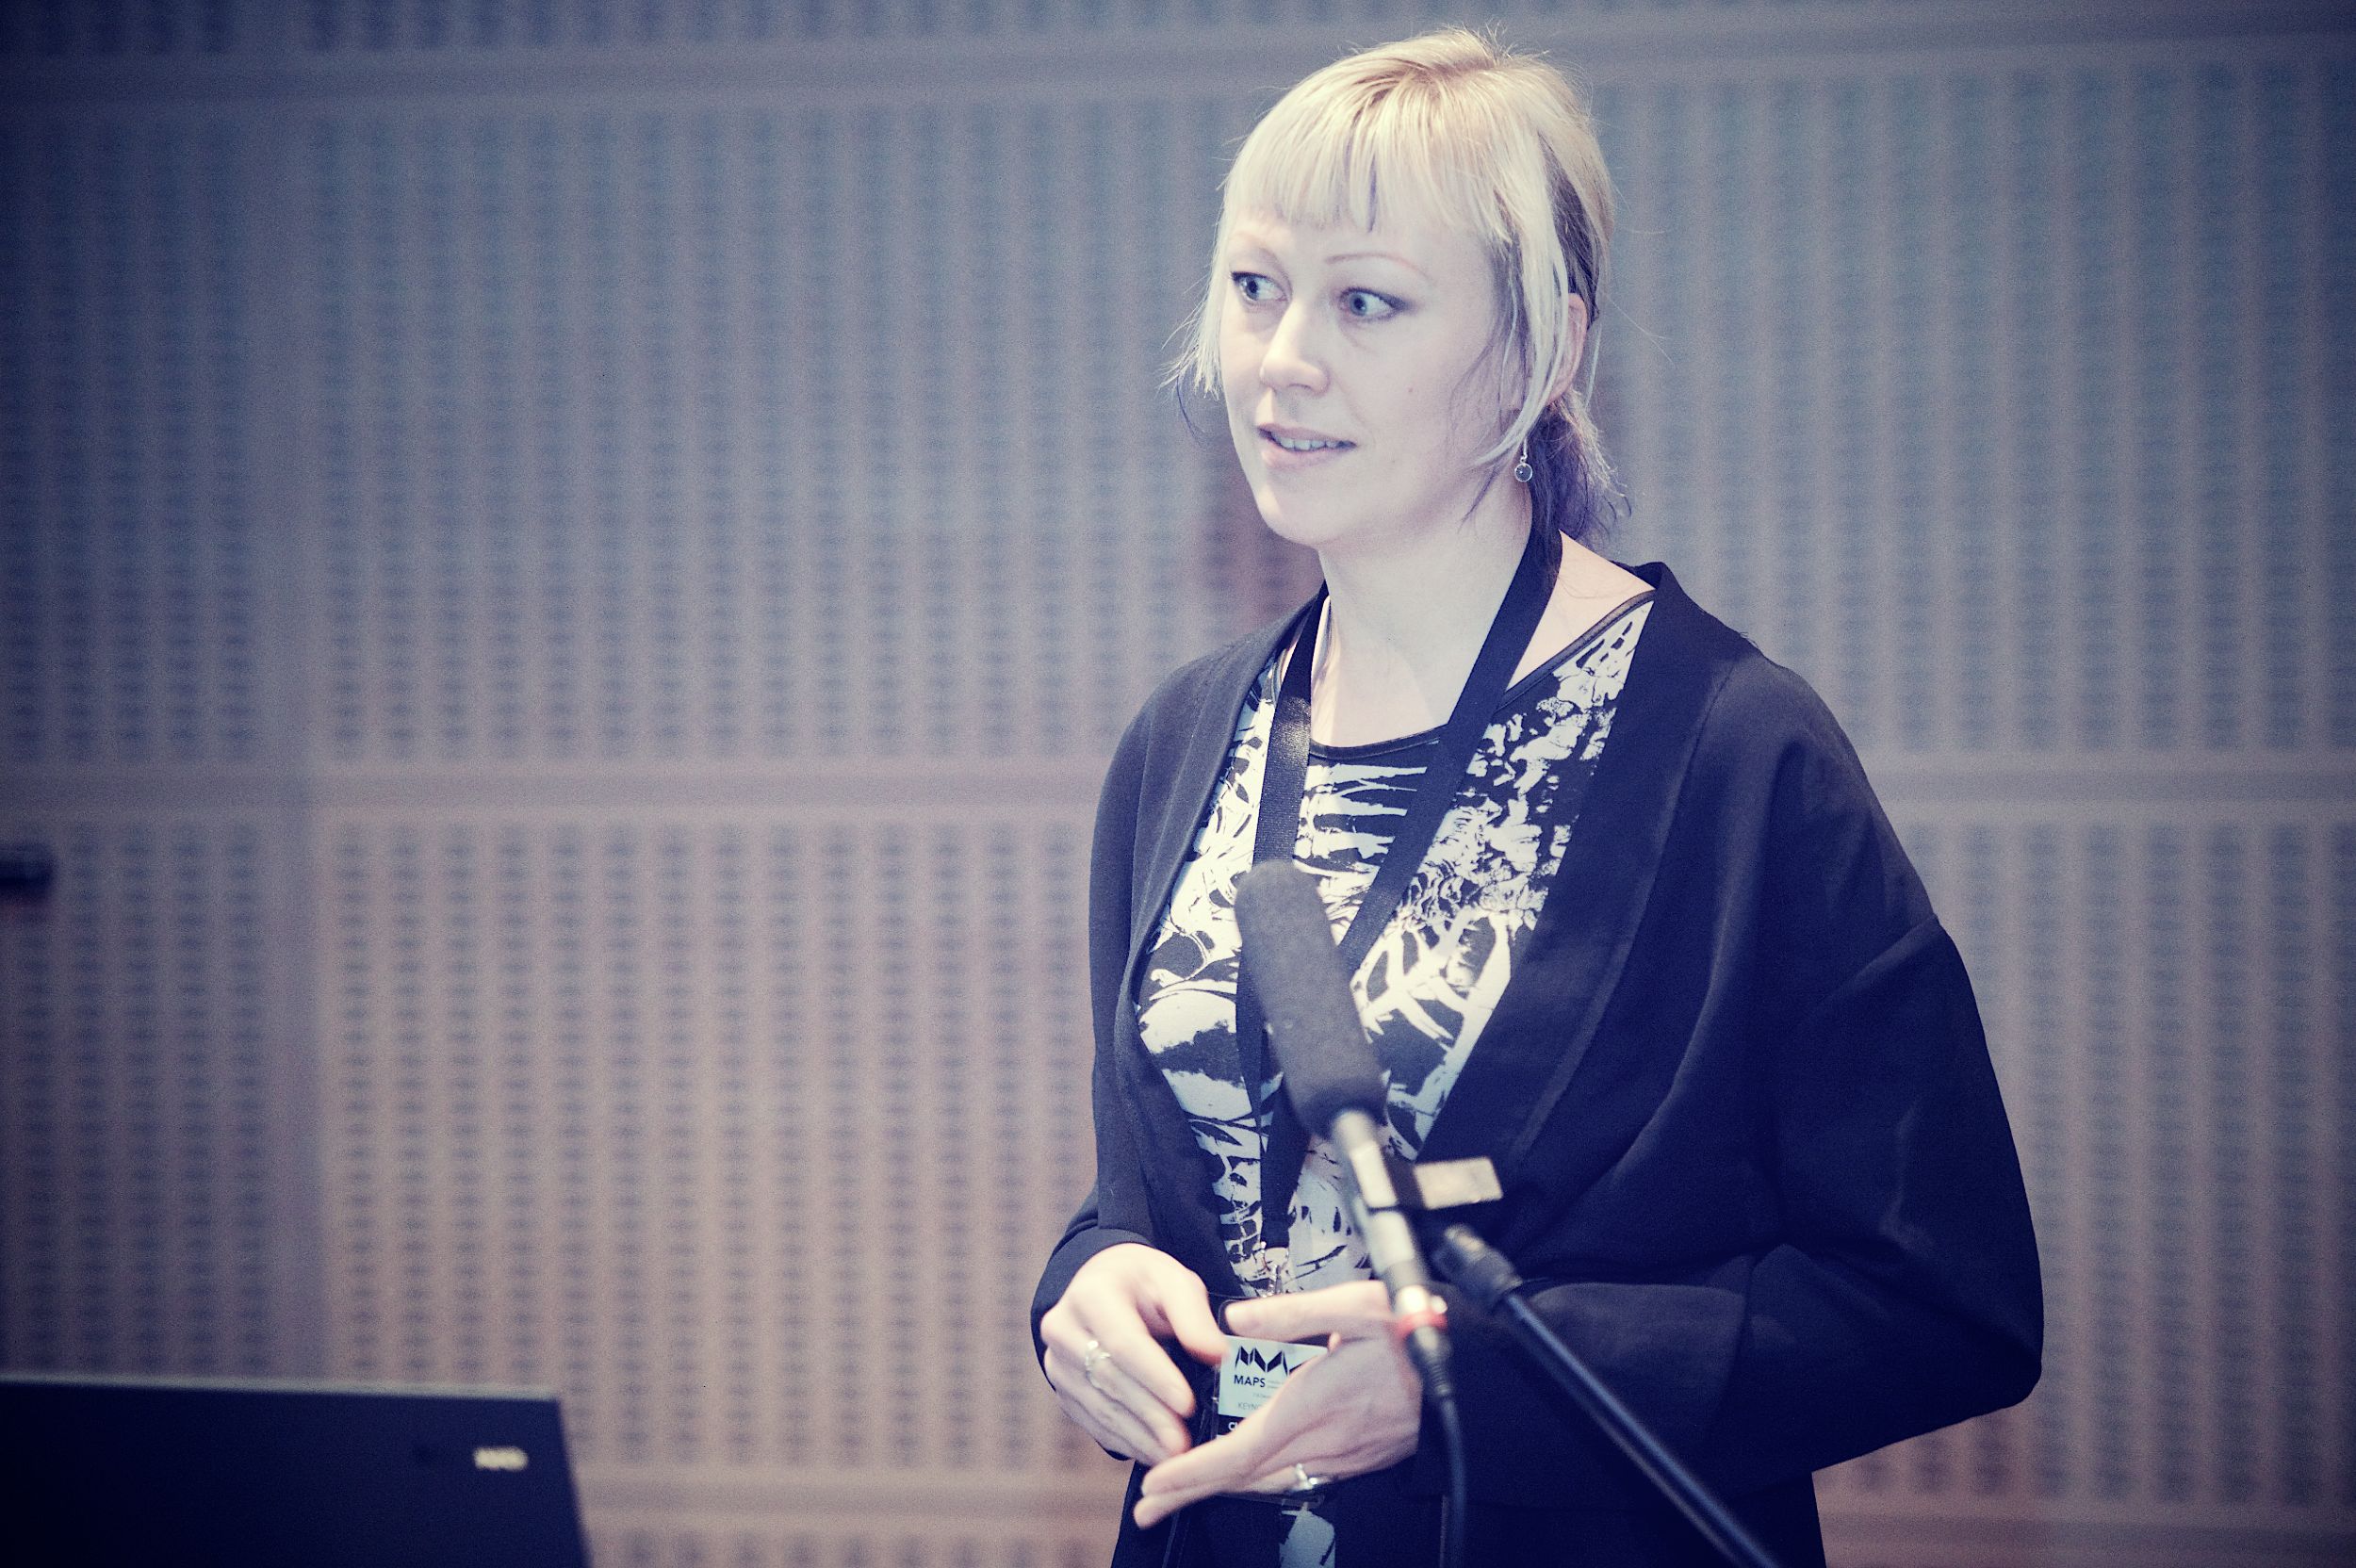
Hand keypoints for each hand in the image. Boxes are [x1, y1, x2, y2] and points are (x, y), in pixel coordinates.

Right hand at [1040, 1244, 1226, 1463]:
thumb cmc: (1144, 1283)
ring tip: (1173, 1456)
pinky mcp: (1062, 1389)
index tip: (1186, 1404)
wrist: (1104, 1284)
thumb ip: (1194, 1316)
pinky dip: (1123, 1440)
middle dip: (1150, 1414)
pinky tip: (1151, 1452)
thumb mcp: (1174, 1281)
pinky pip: (1091, 1421)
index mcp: (1091, 1294)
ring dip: (1137, 1435)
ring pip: (1099, 1406)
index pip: (1124, 1341)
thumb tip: (1215, 1354)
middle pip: (1109, 1379)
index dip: (1155, 1377)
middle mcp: (1063, 1328)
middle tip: (1182, 1444)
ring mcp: (1058, 1362)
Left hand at [1133, 1280, 1420, 1528]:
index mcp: (1311, 1407)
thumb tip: (1233, 1319)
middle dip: (1190, 1494)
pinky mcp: (1355, 1459)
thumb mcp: (1353, 1305)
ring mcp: (1340, 1457)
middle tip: (1147, 1508)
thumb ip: (1291, 1311)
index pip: (1240, 1454)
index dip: (1192, 1474)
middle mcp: (1322, 1443)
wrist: (1470, 1371)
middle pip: (1244, 1480)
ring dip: (1221, 1490)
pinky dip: (1257, 1483)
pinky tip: (1244, 1477)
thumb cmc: (1411, 1332)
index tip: (1154, 1486)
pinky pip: (1295, 1479)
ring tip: (1180, 1494)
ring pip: (1268, 1483)